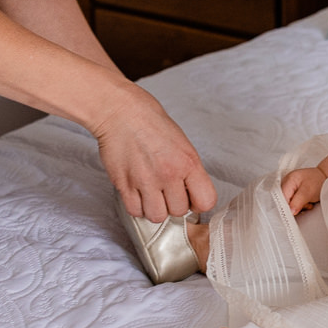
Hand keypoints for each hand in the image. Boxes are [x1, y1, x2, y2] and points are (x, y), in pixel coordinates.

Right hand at [92, 83, 215, 221]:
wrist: (121, 111)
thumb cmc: (150, 122)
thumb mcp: (182, 144)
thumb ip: (189, 170)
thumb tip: (191, 193)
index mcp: (188, 162)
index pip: (206, 201)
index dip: (199, 203)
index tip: (191, 198)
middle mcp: (169, 174)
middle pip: (179, 211)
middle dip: (173, 203)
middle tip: (166, 190)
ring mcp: (146, 181)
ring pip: (157, 216)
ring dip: (155, 208)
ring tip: (151, 193)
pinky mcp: (124, 185)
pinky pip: (135, 211)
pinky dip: (137, 206)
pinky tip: (138, 192)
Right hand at [281, 167, 326, 215]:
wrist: (324, 177)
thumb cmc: (318, 181)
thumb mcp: (308, 192)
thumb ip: (298, 202)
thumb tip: (291, 211)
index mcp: (288, 180)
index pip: (282, 197)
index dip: (286, 207)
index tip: (293, 213)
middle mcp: (286, 183)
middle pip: (284, 201)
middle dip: (294, 206)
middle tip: (304, 203)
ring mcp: (289, 188)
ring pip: (289, 203)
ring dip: (299, 206)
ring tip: (307, 201)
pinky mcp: (292, 192)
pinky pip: (293, 203)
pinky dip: (300, 205)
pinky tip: (306, 201)